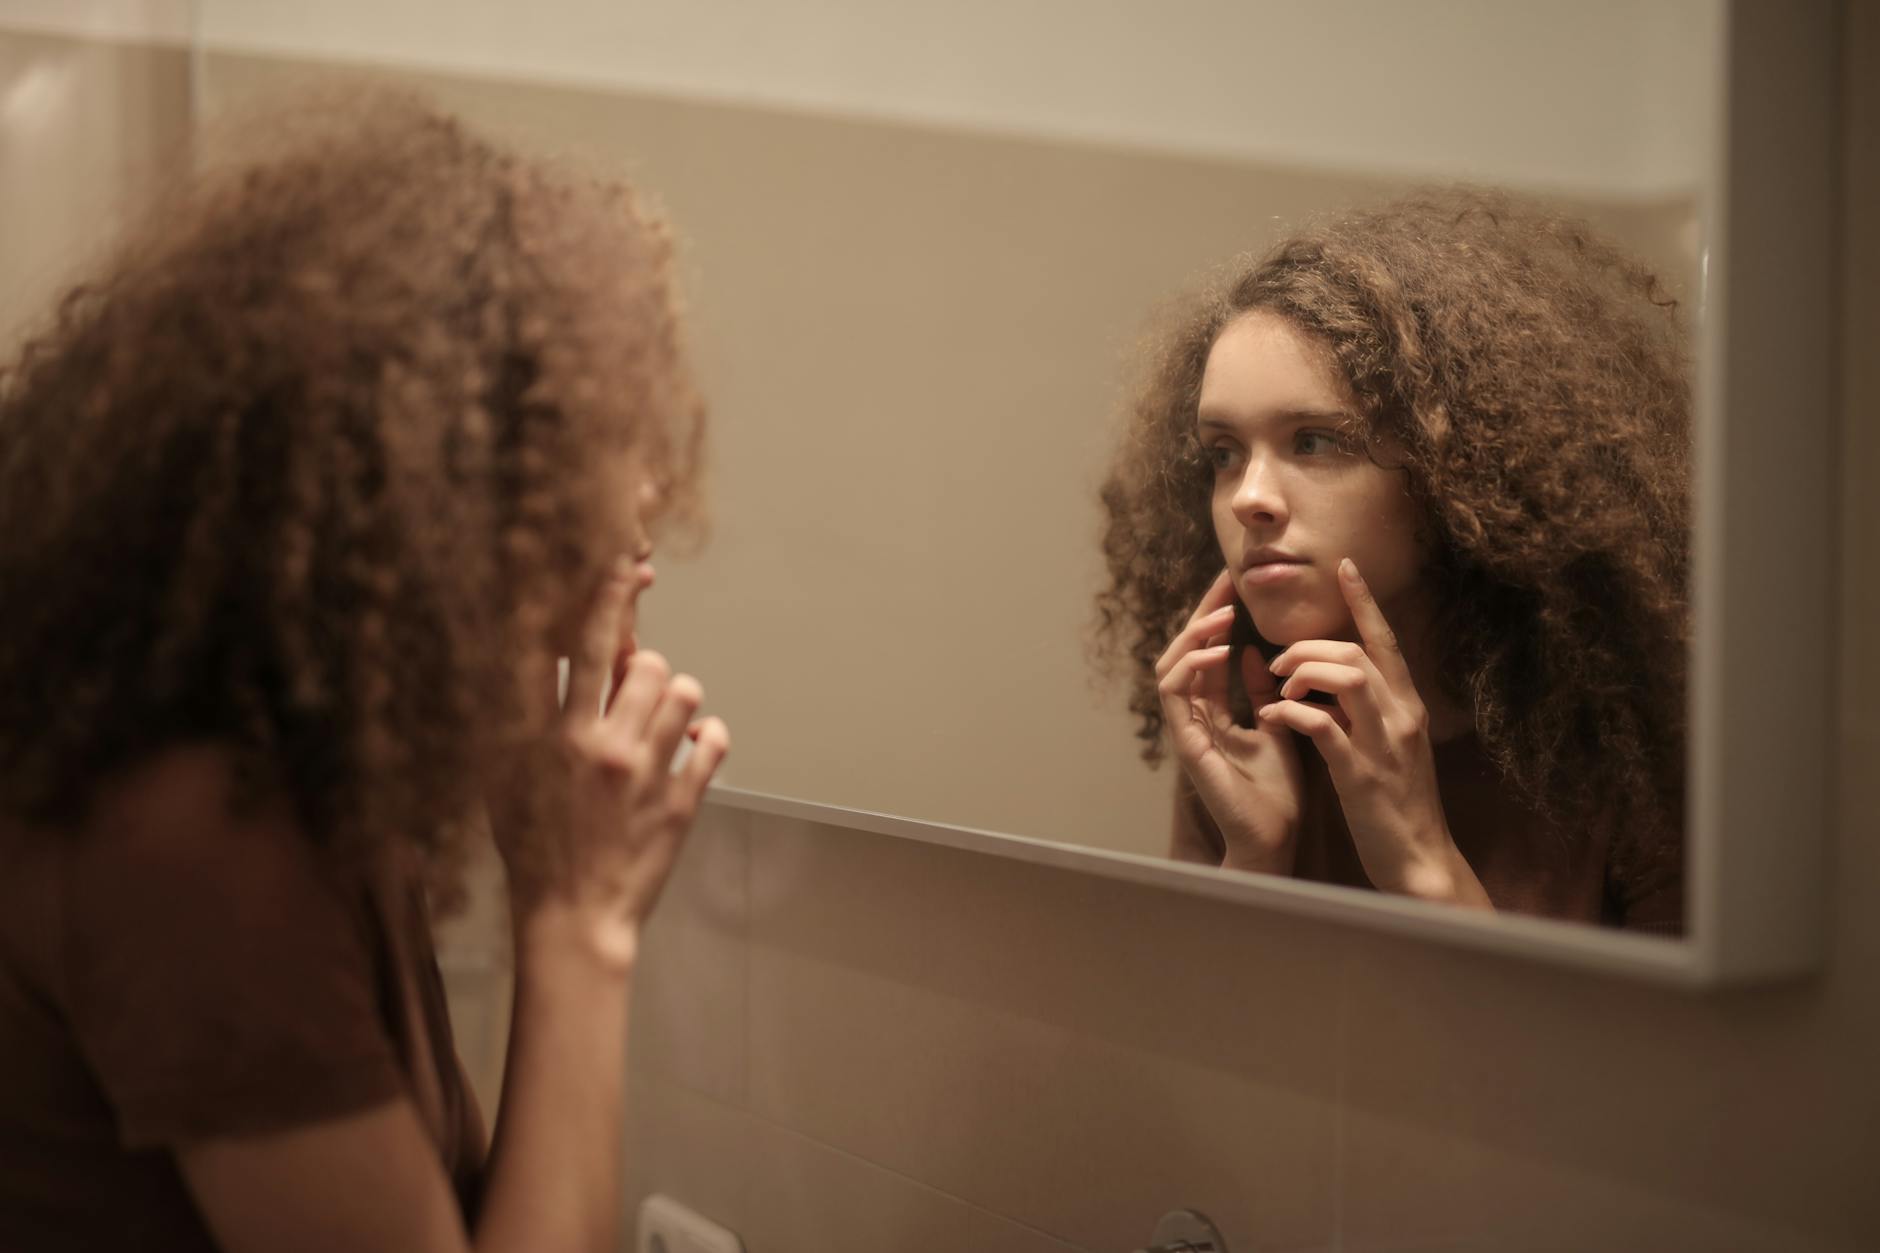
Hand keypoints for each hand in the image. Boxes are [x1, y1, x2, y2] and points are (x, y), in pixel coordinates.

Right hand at [494, 557, 730, 969]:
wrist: (571, 920)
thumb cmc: (531, 847)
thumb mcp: (502, 778)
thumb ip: (514, 718)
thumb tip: (518, 661)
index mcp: (549, 735)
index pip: (575, 646)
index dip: (600, 599)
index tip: (618, 562)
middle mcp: (598, 744)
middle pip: (640, 660)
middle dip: (642, 656)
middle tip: (636, 672)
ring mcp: (646, 771)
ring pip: (683, 690)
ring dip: (676, 695)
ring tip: (662, 716)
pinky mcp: (683, 799)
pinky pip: (714, 738)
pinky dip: (709, 734)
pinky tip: (695, 742)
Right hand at [1155, 568, 1303, 872]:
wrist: (1275, 839)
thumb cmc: (1277, 793)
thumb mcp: (1277, 726)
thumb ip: (1263, 692)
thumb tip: (1254, 653)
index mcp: (1213, 712)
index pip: (1207, 653)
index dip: (1218, 618)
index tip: (1237, 586)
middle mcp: (1193, 717)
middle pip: (1184, 652)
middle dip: (1202, 614)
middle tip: (1226, 582)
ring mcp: (1185, 730)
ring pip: (1171, 667)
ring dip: (1194, 635)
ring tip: (1223, 614)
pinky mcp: (1186, 745)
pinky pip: (1176, 695)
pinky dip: (1193, 667)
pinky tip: (1221, 650)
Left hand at [1261, 559, 1488, 907]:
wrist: (1419, 859)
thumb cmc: (1398, 803)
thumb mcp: (1389, 746)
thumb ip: (1370, 710)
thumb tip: (1336, 677)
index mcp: (1407, 707)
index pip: (1386, 641)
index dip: (1365, 603)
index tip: (1345, 567)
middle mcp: (1401, 717)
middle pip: (1358, 652)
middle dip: (1311, 647)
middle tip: (1279, 664)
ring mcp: (1383, 744)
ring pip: (1348, 676)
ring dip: (1305, 672)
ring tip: (1279, 688)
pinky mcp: (1360, 775)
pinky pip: (1324, 727)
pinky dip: (1294, 715)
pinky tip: (1274, 718)